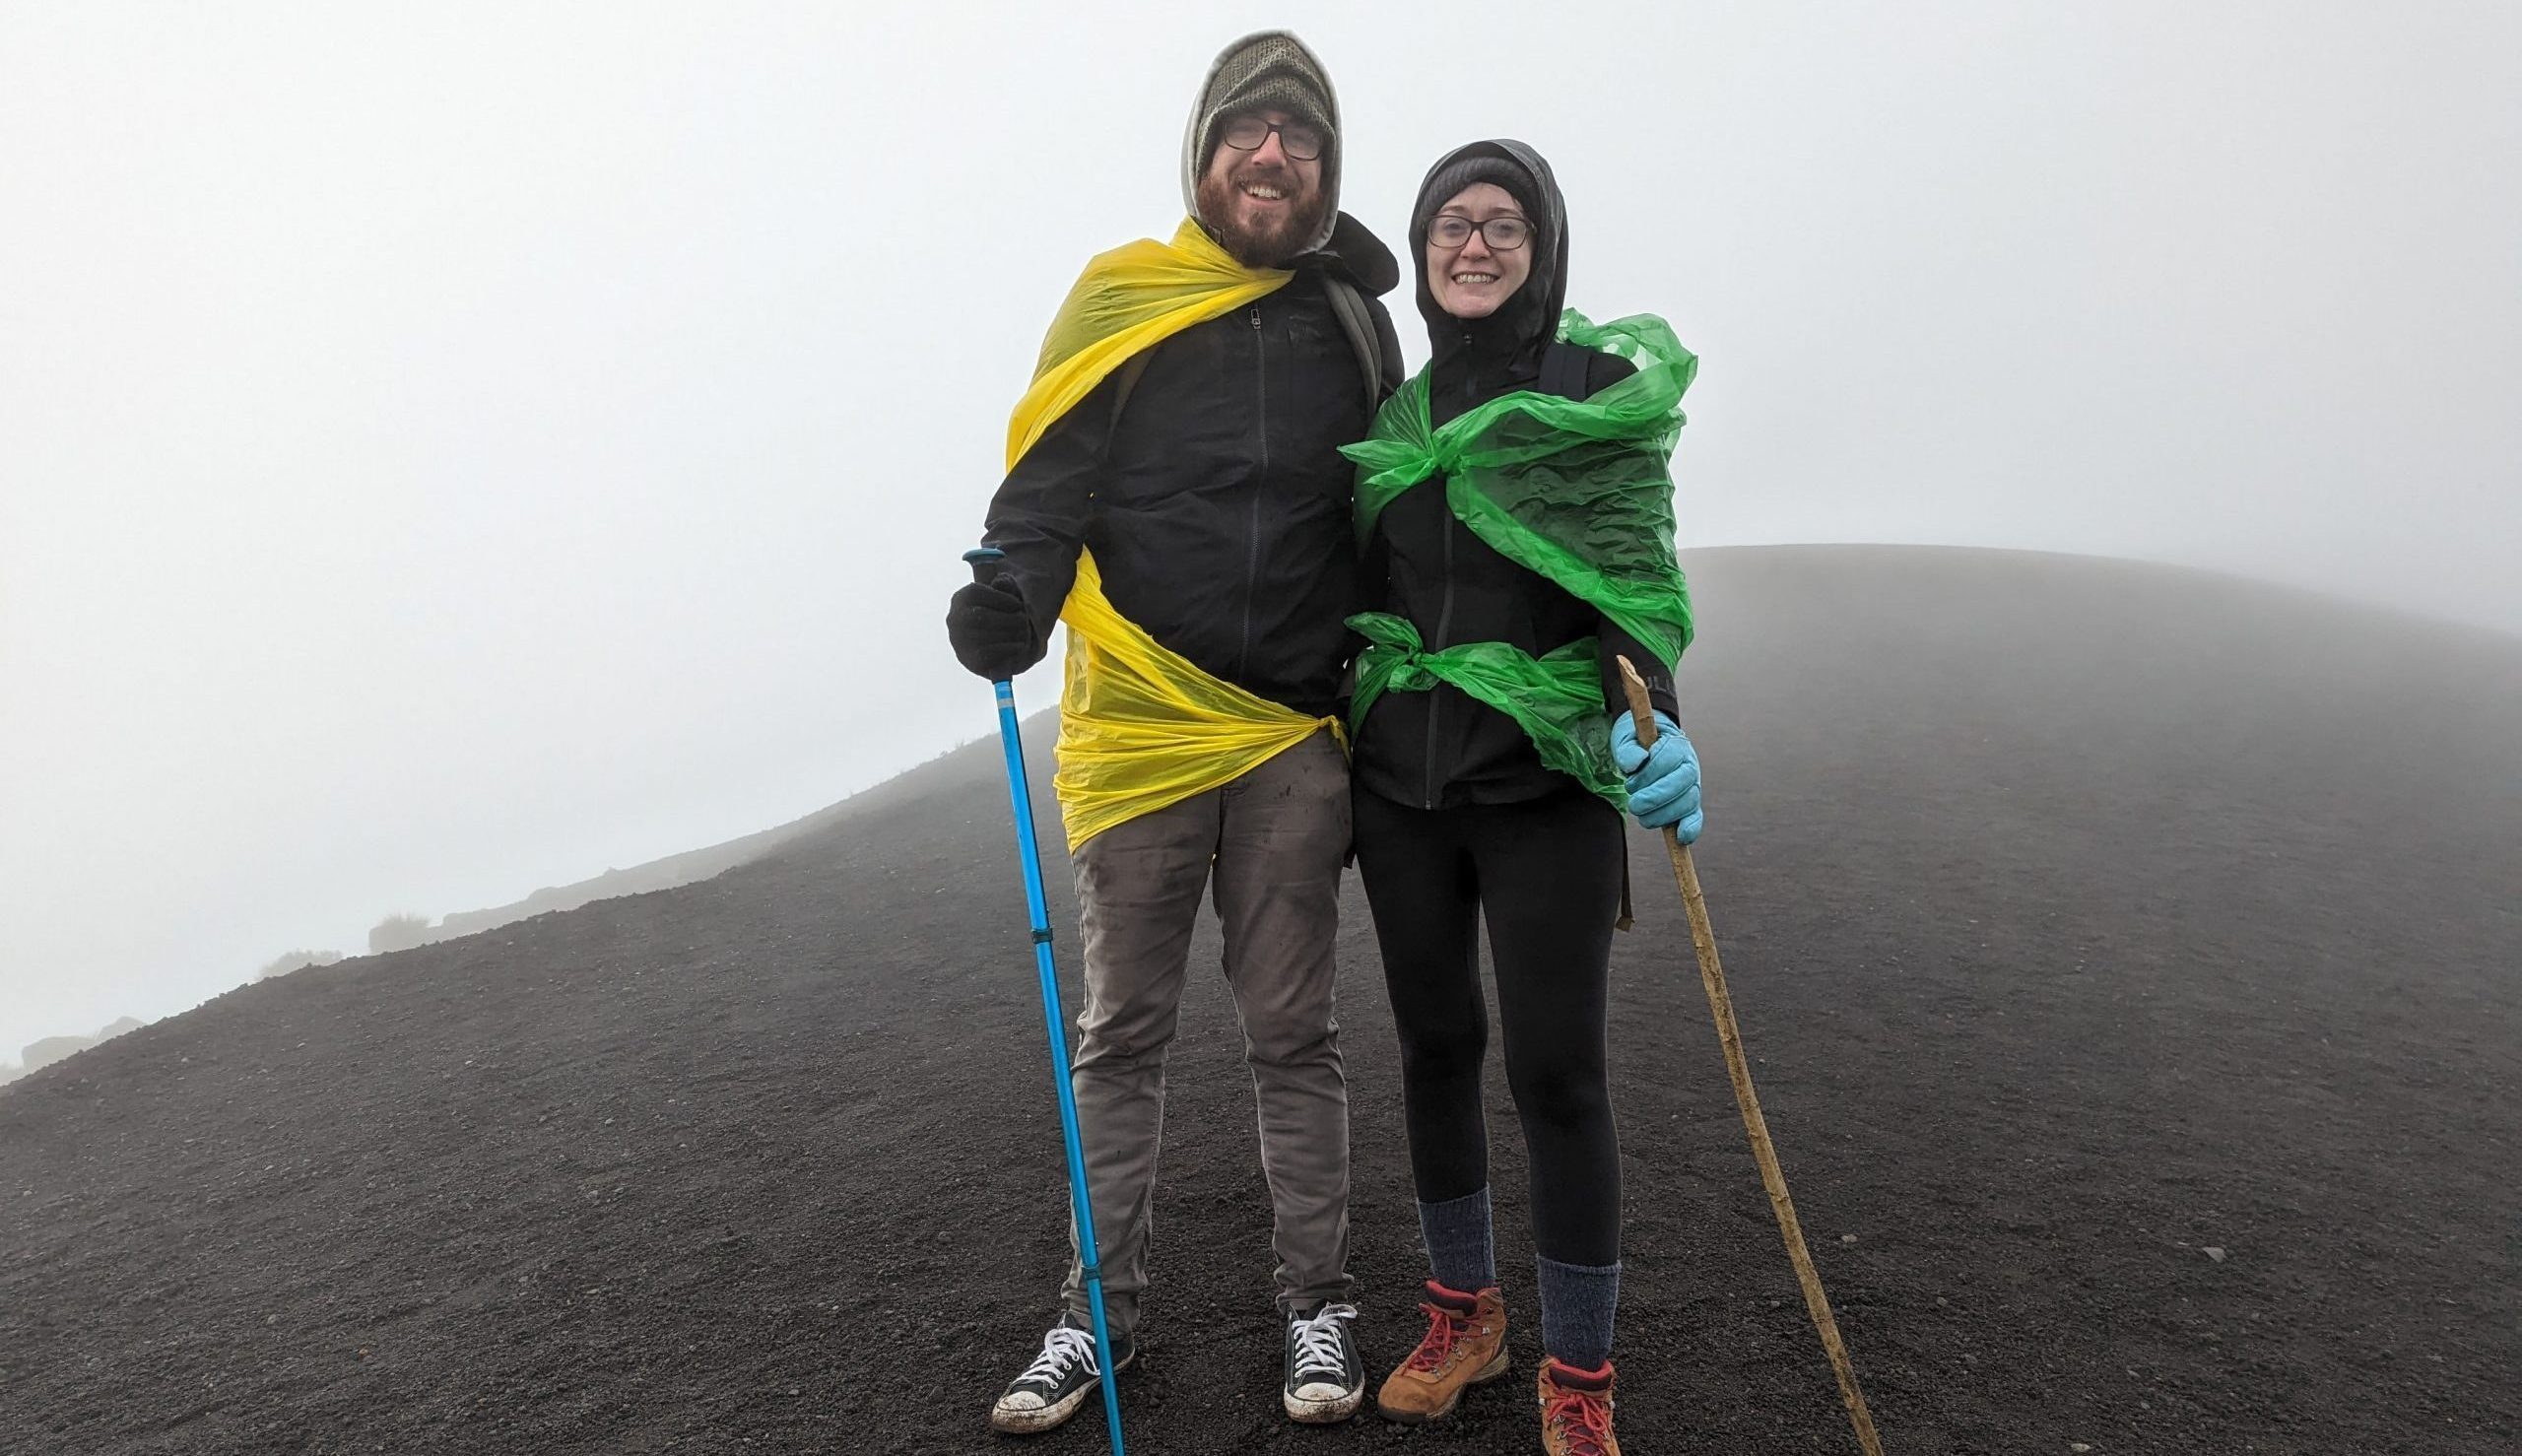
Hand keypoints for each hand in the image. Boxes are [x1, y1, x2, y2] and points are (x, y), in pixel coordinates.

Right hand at [946, 576, 1040, 679]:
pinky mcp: (970, 661)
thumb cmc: (1001, 612)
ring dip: (1010, 633)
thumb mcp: (1003, 595)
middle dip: (1007, 618)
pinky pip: (988, 654)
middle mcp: (955, 620)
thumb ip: (1004, 585)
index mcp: (961, 599)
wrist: (997, 643)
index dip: (1000, 598)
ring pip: (984, 636)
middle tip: (1023, 619)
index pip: (975, 594)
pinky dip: (1008, 649)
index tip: (1017, 604)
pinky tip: (1020, 645)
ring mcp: (960, 642)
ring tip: (1024, 632)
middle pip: (981, 617)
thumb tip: (1002, 581)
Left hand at [1610, 709, 1702, 842]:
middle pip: (1682, 783)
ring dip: (1663, 814)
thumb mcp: (1626, 740)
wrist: (1647, 749)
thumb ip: (1628, 750)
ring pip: (1687, 803)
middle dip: (1655, 797)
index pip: (1669, 758)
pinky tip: (1681, 838)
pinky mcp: (1689, 805)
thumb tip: (1637, 762)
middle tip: (1634, 804)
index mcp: (1677, 745)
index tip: (1630, 778)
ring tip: (1640, 814)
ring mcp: (1692, 786)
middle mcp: (1690, 765)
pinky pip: (1695, 817)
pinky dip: (1691, 828)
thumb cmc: (1636, 745)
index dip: (1649, 772)